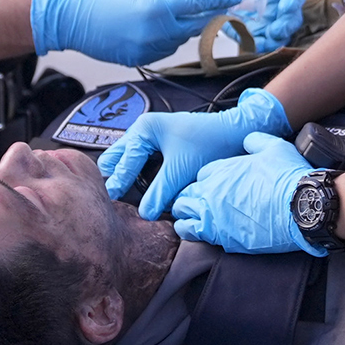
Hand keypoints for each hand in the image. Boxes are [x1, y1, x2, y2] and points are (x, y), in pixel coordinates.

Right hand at [29, 0, 239, 66]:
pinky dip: (166, 38)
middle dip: (207, 16)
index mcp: (156, 8)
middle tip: (218, 7)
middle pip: (196, 26)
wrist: (70, 20)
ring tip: (166, 12)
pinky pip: (164, 49)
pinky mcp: (140, 61)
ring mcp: (148, 51)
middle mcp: (155, 33)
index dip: (219, 0)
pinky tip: (150, 27)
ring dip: (184, 27)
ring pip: (181, 39)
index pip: (198, 4)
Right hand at [99, 87, 289, 216]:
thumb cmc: (209, 143)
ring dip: (127, 177)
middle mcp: (142, 129)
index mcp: (144, 129)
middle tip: (116, 200)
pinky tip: (143, 190)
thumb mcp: (181, 171)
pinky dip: (137, 175)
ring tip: (127, 198)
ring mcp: (149, 136)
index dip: (118, 185)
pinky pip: (138, 161)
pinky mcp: (157, 145)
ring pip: (125, 159)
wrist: (232, 133)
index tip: (112, 204)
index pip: (122, 163)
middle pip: (115, 158)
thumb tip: (144, 214)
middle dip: (116, 178)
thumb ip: (160, 193)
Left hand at [171, 132, 323, 255]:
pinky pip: (190, 232)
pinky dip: (187, 230)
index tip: (212, 185)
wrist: (300, 208)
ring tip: (189, 217)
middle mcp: (213, 190)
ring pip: (183, 212)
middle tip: (197, 202)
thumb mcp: (275, 147)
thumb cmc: (289, 179)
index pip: (201, 174)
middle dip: (189, 196)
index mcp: (224, 169)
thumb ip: (256, 141)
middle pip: (187, 192)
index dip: (206, 180)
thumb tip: (248, 141)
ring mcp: (214, 214)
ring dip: (184, 213)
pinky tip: (191, 230)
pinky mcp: (220, 236)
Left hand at [204, 0, 304, 53]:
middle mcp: (277, 5)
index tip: (285, 7)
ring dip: (273, 41)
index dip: (294, 1)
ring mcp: (267, 22)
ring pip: (279, 35)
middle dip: (285, 26)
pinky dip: (257, 46)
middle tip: (274, 31)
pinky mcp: (255, 34)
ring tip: (262, 43)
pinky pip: (261, 43)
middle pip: (292, 18)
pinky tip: (250, 45)